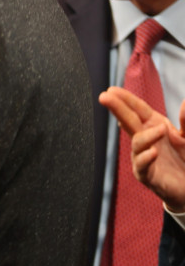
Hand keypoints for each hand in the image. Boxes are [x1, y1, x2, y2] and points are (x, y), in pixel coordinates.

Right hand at [99, 86, 184, 210]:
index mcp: (155, 126)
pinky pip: (142, 166)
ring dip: (146, 136)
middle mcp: (146, 140)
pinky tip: (153, 152)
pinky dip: (146, 158)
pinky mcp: (147, 175)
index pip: (138, 109)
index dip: (126, 99)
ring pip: (137, 143)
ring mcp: (143, 157)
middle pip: (128, 121)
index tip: (112, 89)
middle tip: (104, 97)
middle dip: (117, 109)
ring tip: (161, 129)